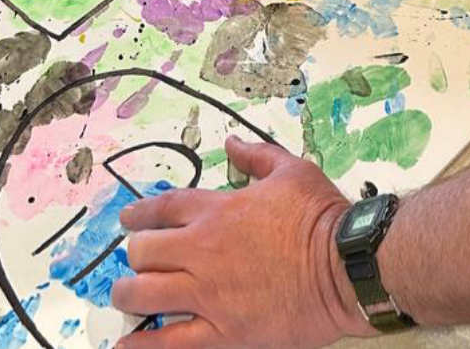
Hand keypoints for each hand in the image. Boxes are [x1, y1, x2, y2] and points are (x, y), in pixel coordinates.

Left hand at [112, 136, 373, 348]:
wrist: (344, 265)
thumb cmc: (320, 215)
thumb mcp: (292, 171)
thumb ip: (256, 156)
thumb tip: (231, 142)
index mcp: (218, 211)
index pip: (164, 208)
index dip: (140, 214)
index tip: (128, 220)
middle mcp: (203, 252)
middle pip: (144, 252)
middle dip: (137, 254)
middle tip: (141, 259)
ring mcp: (207, 295)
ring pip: (144, 296)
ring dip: (130, 294)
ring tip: (129, 296)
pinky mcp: (221, 332)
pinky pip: (168, 344)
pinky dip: (140, 346)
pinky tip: (124, 346)